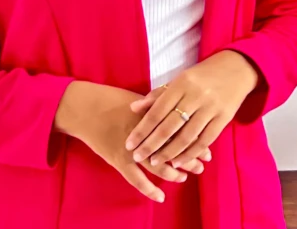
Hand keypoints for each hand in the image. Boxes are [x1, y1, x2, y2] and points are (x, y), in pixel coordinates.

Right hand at [55, 82, 211, 202]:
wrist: (88, 108)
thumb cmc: (116, 101)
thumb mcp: (144, 100)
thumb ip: (163, 109)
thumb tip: (184, 113)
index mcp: (155, 117)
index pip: (182, 133)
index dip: (196, 142)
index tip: (208, 150)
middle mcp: (146, 134)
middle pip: (174, 149)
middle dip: (190, 159)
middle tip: (202, 165)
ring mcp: (133, 149)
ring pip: (158, 165)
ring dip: (174, 173)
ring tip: (185, 177)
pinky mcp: (119, 160)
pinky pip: (136, 179)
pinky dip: (149, 189)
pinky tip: (161, 197)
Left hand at [126, 50, 258, 169]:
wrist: (238, 68)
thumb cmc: (204, 75)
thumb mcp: (180, 79)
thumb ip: (158, 95)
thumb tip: (133, 108)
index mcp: (182, 84)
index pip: (157, 111)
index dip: (142, 130)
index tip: (129, 144)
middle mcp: (196, 95)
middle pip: (170, 126)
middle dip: (151, 144)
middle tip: (138, 157)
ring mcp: (212, 107)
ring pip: (187, 136)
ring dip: (169, 152)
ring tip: (155, 162)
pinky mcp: (224, 117)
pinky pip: (205, 140)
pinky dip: (191, 153)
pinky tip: (178, 161)